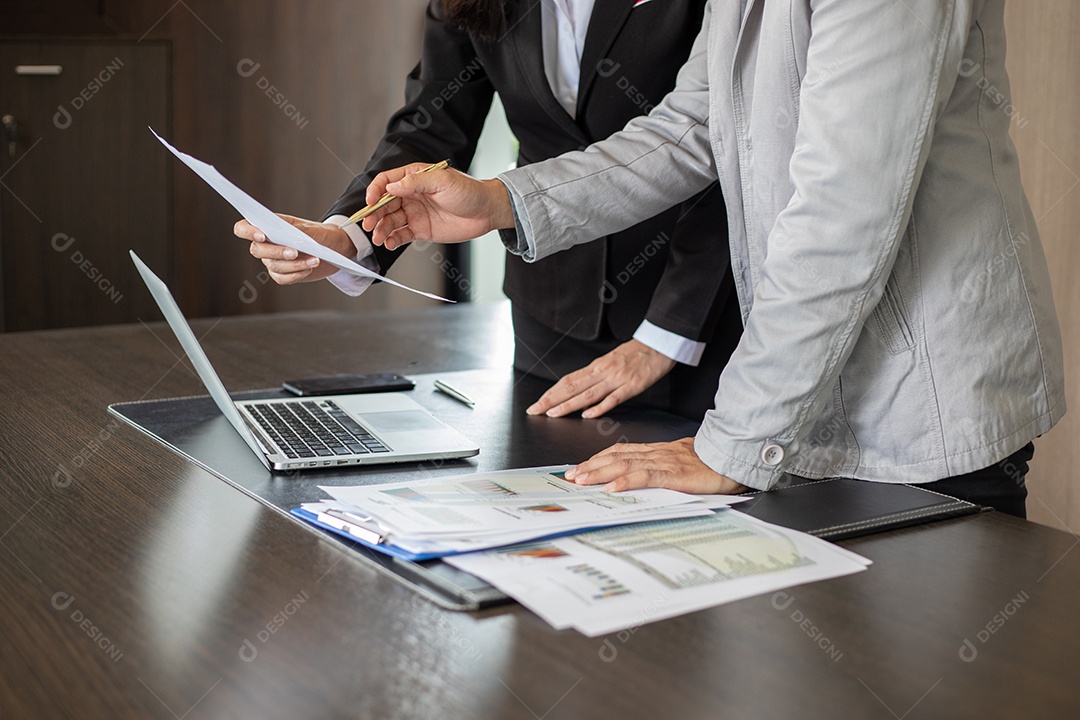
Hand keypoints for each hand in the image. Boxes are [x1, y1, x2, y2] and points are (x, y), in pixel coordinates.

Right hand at [233, 214, 352, 284]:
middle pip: (257, 250)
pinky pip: (281, 278)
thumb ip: (298, 231)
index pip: (244, 228)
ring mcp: (272, 260)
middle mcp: (266, 243)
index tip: (262, 236)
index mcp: (268, 226)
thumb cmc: (320, 234)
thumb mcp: (313, 229)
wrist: (333, 248)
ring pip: (273, 266)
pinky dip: (296, 275)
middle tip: (295, 252)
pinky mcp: (282, 274)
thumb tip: (288, 236)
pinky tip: (308, 268)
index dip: (248, 232)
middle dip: (276, 252)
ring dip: (294, 264)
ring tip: (315, 260)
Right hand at [360, 163, 514, 249]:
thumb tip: (391, 187)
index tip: (370, 202)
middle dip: (374, 214)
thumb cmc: (468, 191)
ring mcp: (415, 213)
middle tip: (368, 225)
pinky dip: (393, 239)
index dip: (375, 191)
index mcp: (414, 177)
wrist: (486, 212)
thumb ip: (415, 183)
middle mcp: (411, 195)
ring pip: (390, 221)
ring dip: (381, 229)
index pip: (386, 182)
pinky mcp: (421, 230)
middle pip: (384, 204)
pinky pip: (402, 235)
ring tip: (378, 238)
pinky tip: (389, 243)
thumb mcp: (442, 181)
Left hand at [527, 340, 675, 418]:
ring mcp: (617, 379)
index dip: (551, 393)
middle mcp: (603, 371)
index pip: (568, 381)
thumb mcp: (611, 360)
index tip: (537, 403)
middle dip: (551, 400)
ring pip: (588, 394)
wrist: (660, 343)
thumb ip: (596, 376)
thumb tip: (578, 390)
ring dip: (568, 405)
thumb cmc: (636, 353)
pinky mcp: (632, 386)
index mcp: (597, 366)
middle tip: (535, 410)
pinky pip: (613, 398)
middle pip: (572, 387)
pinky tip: (587, 414)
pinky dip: (599, 407)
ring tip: (552, 413)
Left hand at [564, 438, 746, 493]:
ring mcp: (664, 462)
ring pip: (625, 464)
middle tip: (570, 475)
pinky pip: (646, 476)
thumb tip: (645, 479)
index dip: (599, 458)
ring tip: (581, 480)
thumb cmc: (713, 464)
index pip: (621, 451)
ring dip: (599, 472)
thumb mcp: (683, 464)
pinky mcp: (674, 473)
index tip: (581, 466)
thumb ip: (664, 469)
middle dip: (590, 466)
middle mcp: (657, 453)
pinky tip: (612, 487)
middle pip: (616, 456)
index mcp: (658, 451)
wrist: (735, 459)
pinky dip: (626, 480)